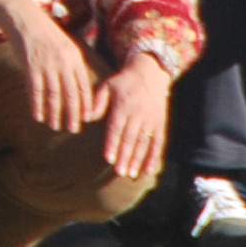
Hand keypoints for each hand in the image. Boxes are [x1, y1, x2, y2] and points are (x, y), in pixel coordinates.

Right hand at [0, 0, 100, 131]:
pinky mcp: (31, 66)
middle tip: (72, 129)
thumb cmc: (47, 36)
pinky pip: (35, 90)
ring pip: (53, 95)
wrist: (25, 18)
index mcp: (75, 57)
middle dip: (72, 114)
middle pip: (70, 94)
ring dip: (54, 113)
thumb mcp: (66, 47)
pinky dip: (37, 105)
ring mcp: (47, 64)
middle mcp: (63, 62)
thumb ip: (73, 66)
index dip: (84, 105)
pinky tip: (38, 116)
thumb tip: (80, 90)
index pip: (83, 86)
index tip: (84, 119)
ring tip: (55, 126)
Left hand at [95, 58, 172, 180]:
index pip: (116, 128)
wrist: (150, 71)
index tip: (108, 159)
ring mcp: (151, 119)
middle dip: (125, 156)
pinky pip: (159, 142)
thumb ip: (97, 103)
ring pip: (144, 142)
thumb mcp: (108, 86)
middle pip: (130, 138)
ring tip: (132, 175)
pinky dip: (154, 157)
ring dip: (138, 160)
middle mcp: (138, 113)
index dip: (112, 144)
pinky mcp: (160, 123)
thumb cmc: (124, 82)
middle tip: (119, 172)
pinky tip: (149, 171)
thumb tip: (85, 118)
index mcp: (123, 105)